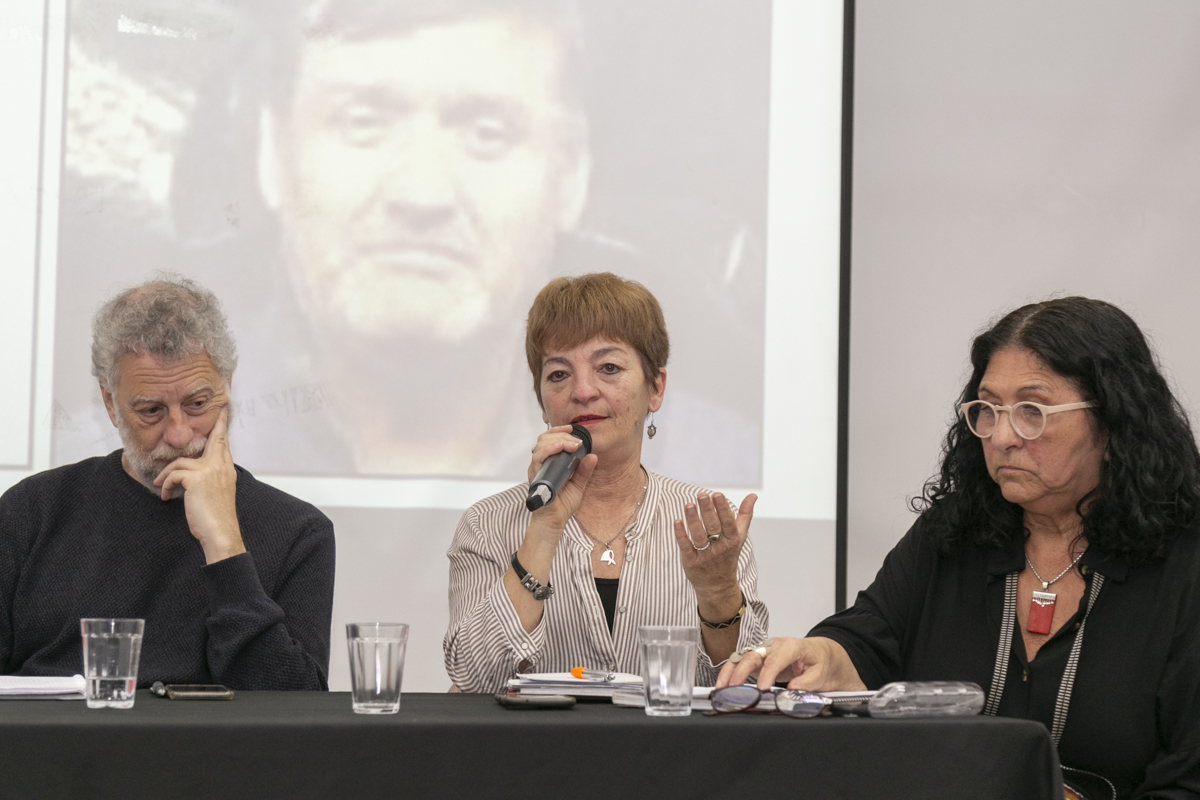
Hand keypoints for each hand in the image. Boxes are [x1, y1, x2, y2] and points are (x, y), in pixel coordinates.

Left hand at [154, 406, 245, 563]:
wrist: (220, 533)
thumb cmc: (215, 518)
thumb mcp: (214, 494)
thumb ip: (208, 478)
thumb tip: (189, 473)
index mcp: (226, 470)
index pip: (223, 444)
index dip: (222, 427)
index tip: (224, 411)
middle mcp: (221, 467)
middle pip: (215, 439)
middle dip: (216, 424)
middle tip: (220, 409)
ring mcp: (210, 470)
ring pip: (180, 462)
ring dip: (167, 474)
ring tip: (161, 486)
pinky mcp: (197, 478)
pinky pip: (173, 474)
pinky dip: (165, 485)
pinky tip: (165, 496)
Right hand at [525, 425, 596, 531]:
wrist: (554, 521)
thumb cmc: (562, 504)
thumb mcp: (578, 484)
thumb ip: (584, 470)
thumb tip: (593, 456)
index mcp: (549, 463)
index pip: (549, 439)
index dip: (559, 431)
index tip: (571, 429)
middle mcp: (541, 464)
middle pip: (544, 439)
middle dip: (560, 434)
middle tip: (575, 440)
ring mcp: (536, 470)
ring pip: (540, 445)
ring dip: (557, 440)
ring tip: (571, 444)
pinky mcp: (535, 476)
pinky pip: (538, 458)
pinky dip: (549, 450)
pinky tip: (560, 448)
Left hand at [673, 492, 755, 600]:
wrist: (718, 586)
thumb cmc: (728, 556)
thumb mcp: (739, 537)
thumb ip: (744, 515)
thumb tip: (753, 495)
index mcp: (732, 540)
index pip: (727, 523)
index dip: (722, 509)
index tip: (717, 495)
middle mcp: (719, 548)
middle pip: (713, 527)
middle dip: (707, 511)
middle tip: (701, 495)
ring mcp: (705, 556)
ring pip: (698, 536)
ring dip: (693, 520)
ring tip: (688, 505)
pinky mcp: (691, 562)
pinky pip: (686, 547)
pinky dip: (681, 535)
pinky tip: (677, 521)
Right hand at [715, 636, 866, 691]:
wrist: (820, 654)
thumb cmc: (820, 661)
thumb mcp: (821, 673)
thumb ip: (808, 681)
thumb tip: (793, 688)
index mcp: (792, 646)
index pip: (776, 658)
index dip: (768, 673)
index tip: (762, 688)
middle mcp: (774, 646)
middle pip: (754, 654)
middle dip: (741, 670)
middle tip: (733, 687)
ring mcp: (764, 650)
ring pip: (742, 656)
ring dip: (730, 671)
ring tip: (721, 686)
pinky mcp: (758, 658)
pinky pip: (741, 662)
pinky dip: (730, 672)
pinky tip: (723, 683)